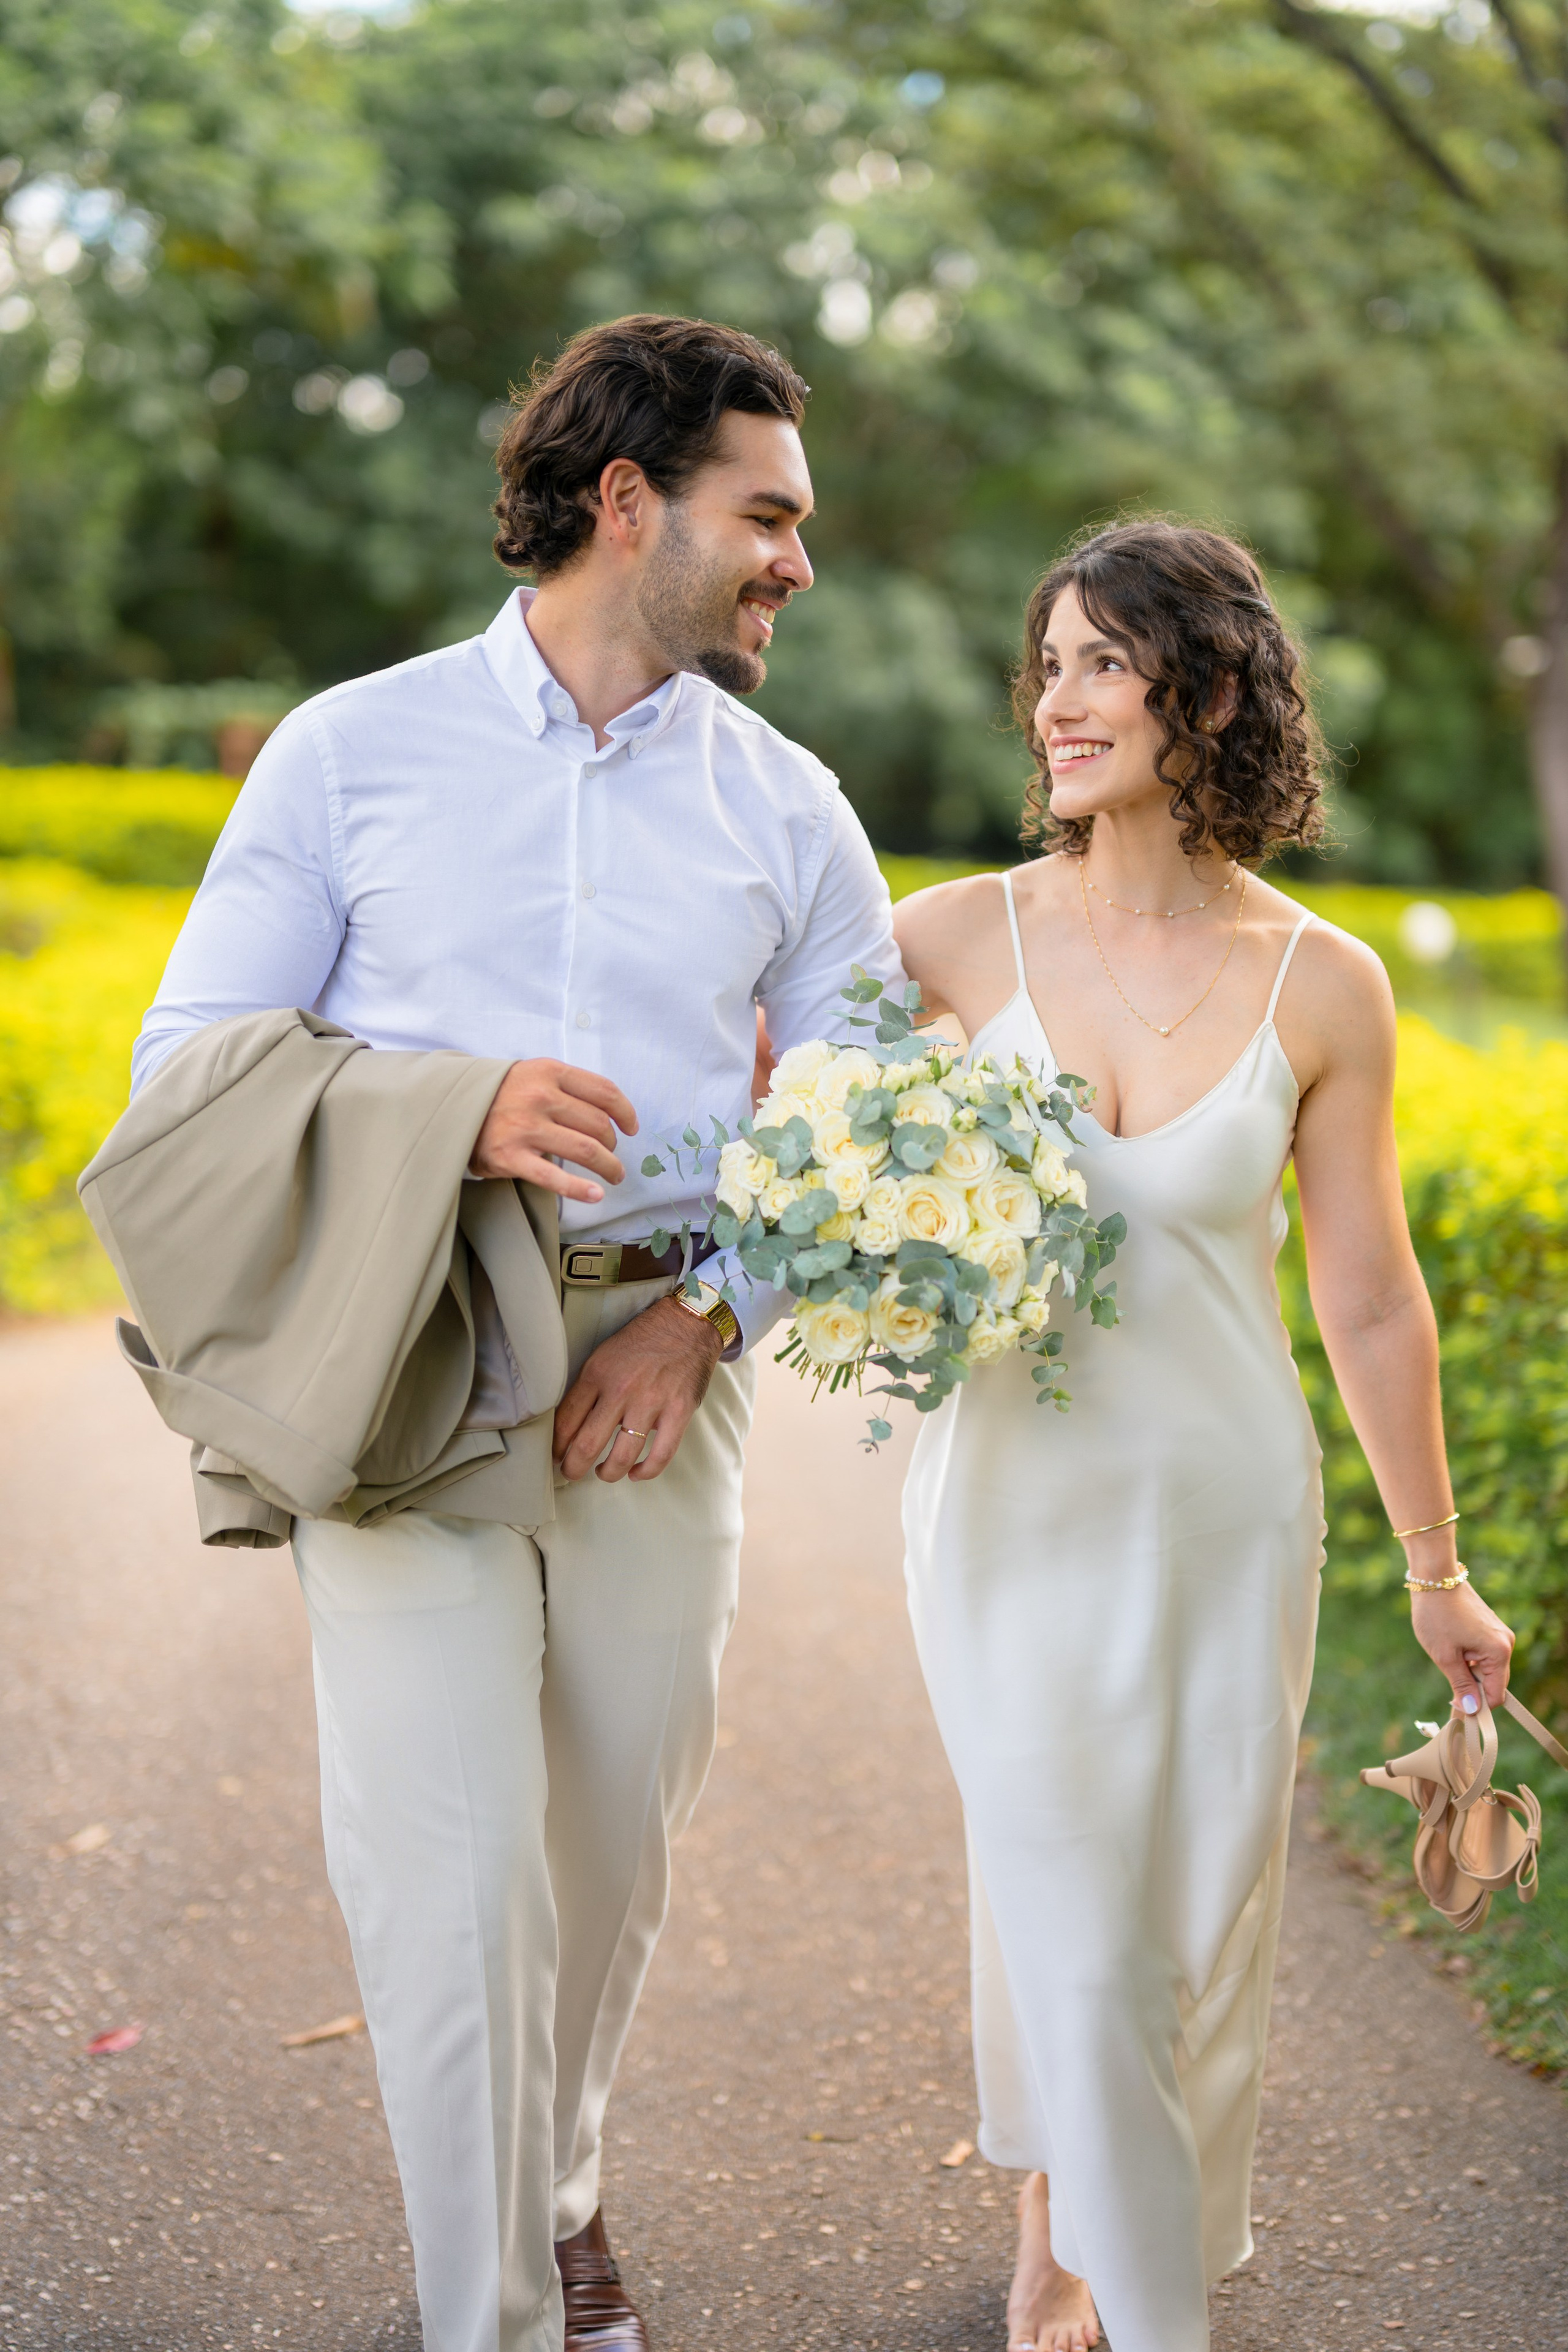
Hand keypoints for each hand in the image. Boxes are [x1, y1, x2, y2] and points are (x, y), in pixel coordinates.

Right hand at [470, 1059, 637, 1203]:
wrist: (451, 1107)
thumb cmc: (502, 1094)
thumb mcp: (533, 1074)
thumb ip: (567, 1085)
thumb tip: (610, 1111)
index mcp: (549, 1072)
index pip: (604, 1091)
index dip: (625, 1112)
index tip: (631, 1128)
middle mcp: (539, 1097)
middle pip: (598, 1124)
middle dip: (613, 1144)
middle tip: (612, 1155)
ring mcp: (525, 1128)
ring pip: (585, 1150)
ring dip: (608, 1167)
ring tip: (614, 1176)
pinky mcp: (510, 1157)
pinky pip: (554, 1177)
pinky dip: (580, 1189)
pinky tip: (596, 1195)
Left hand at [553, 1295, 724, 1483]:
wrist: (686, 1324)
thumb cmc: (643, 1341)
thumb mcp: (604, 1355)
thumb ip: (588, 1388)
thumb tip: (571, 1426)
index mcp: (597, 1374)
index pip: (566, 1421)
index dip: (557, 1446)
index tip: (557, 1455)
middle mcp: (621, 1390)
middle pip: (587, 1444)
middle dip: (574, 1468)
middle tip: (572, 1473)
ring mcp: (651, 1402)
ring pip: (621, 1457)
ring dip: (608, 1473)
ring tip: (603, 1473)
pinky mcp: (678, 1412)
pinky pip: (660, 1455)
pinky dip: (645, 1472)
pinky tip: (636, 1473)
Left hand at [1409, 1580, 1514, 1713]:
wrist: (1434, 1577)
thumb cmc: (1437, 1615)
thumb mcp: (1445, 1656)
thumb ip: (1461, 1685)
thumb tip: (1472, 1710)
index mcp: (1499, 1652)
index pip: (1496, 1695)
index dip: (1477, 1706)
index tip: (1456, 1707)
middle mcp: (1506, 1643)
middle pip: (1494, 1683)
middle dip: (1473, 1688)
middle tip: (1448, 1686)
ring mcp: (1500, 1633)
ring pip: (1487, 1668)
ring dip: (1469, 1671)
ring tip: (1447, 1658)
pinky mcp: (1491, 1627)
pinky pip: (1484, 1653)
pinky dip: (1470, 1658)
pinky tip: (1452, 1648)